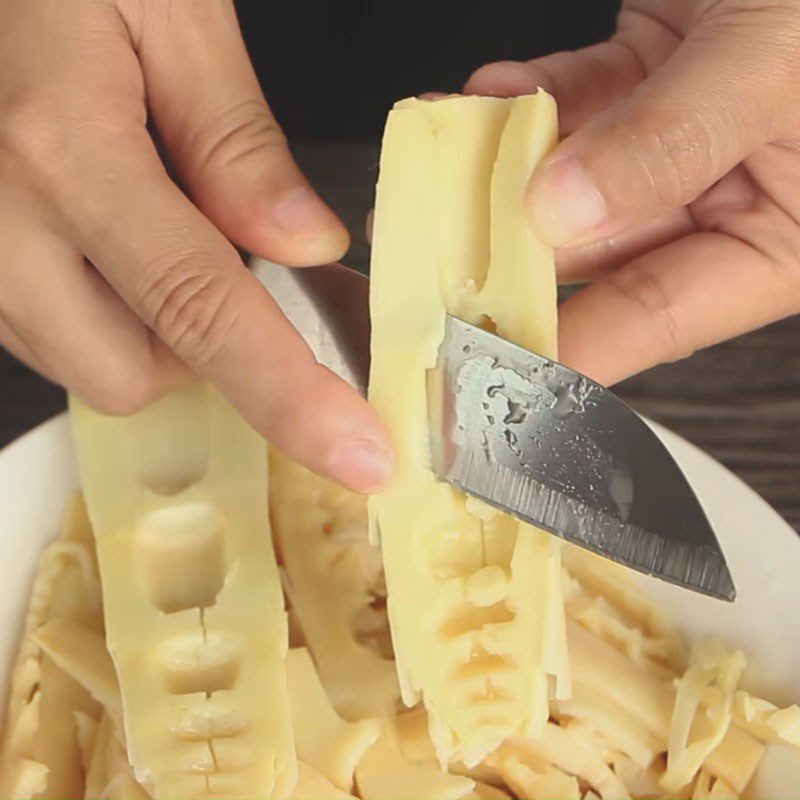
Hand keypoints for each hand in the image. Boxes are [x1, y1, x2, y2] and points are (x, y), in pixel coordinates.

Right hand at [0, 0, 392, 491]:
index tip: (358, 455)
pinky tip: (111, 239)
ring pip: (86, 363)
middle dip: (207, 350)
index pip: (204, 310)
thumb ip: (235, 139)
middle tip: (230, 265)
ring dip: (152, 328)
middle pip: (135, 373)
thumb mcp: (165, 7)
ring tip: (162, 232)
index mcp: (65, 150)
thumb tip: (305, 244)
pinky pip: (44, 330)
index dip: (291, 397)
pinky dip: (103, 312)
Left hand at [467, 0, 799, 383]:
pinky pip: (572, 99)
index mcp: (776, 240)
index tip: (491, 370)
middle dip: (510, 261)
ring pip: (570, 178)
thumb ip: (669, 142)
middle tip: (433, 277)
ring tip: (431, 187)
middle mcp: (724, 197)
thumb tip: (563, 210)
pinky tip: (477, 105)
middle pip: (597, 253)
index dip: (571, 349)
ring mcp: (677, 137)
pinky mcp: (646, 73)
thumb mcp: (773, 69)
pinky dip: (522, 102)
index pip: (656, 318)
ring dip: (499, 178)